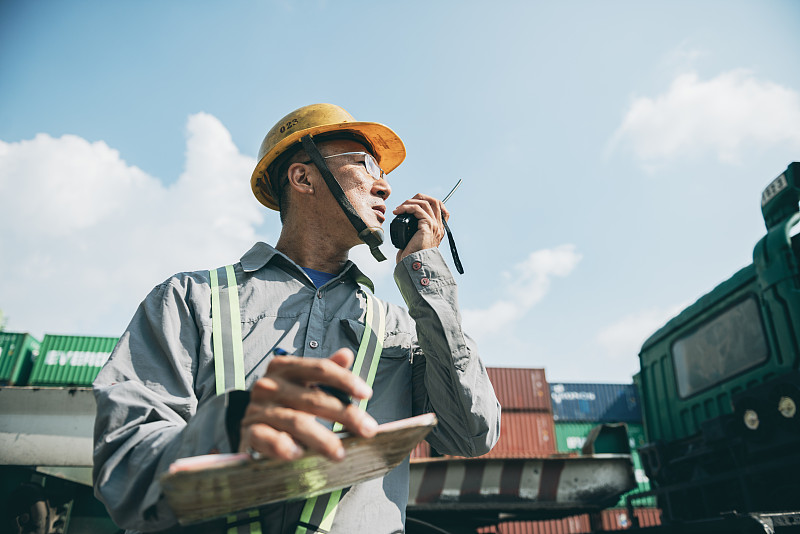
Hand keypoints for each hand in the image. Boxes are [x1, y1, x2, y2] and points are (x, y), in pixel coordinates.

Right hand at [239, 348, 377, 460]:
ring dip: (321, 439)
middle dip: (345, 415)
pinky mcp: (249, 432)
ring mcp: (258, 409)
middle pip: (314, 398)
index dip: (345, 380)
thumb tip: (346, 355)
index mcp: (285, 367)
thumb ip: (325, 371)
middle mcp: (269, 385)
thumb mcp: (303, 382)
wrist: (249, 422)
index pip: (320, 369)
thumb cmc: (284, 401)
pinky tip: (298, 454)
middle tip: (368, 430)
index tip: (367, 394)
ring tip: (340, 453)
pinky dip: (283, 447)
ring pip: (296, 422)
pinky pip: (267, 439)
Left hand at [392, 193, 449, 262]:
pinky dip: (406, 207)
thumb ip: (414, 231)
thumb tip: (402, 222)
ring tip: (398, 208)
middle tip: (405, 204)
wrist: (414, 265)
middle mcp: (439, 226)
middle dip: (418, 198)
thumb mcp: (414, 240)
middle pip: (434, 201)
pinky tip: (398, 211)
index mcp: (438, 229)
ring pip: (425, 203)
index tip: (412, 205)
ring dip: (409, 202)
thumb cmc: (411, 256)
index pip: (440, 208)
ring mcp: (435, 226)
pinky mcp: (428, 226)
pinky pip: (418, 209)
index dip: (427, 201)